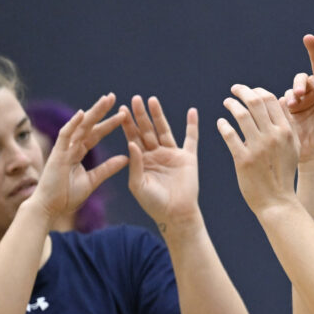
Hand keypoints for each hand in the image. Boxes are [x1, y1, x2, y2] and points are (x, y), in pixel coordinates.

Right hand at [31, 94, 128, 221]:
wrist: (50, 208)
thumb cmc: (67, 196)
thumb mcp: (92, 180)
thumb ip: (108, 168)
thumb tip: (126, 158)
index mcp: (78, 152)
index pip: (96, 134)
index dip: (109, 124)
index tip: (123, 114)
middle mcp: (71, 147)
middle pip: (88, 125)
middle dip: (101, 111)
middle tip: (113, 96)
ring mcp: (63, 149)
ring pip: (79, 126)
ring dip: (92, 112)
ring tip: (105, 100)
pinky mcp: (57, 154)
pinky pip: (65, 136)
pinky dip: (73, 124)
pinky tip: (82, 113)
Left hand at [121, 96, 199, 224]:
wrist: (175, 214)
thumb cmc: (153, 203)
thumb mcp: (138, 184)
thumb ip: (135, 164)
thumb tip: (131, 143)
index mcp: (141, 160)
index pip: (132, 137)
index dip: (127, 124)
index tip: (121, 110)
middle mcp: (155, 154)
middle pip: (147, 130)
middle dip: (141, 115)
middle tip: (135, 99)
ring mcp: (172, 154)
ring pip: (164, 130)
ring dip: (159, 115)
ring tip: (153, 100)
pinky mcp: (187, 157)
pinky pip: (191, 139)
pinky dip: (192, 126)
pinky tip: (192, 112)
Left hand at [218, 85, 298, 213]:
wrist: (277, 201)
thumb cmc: (283, 173)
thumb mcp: (293, 146)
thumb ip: (288, 122)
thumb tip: (280, 99)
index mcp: (285, 131)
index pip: (270, 99)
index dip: (257, 90)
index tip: (249, 91)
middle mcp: (273, 136)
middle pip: (255, 102)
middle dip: (243, 91)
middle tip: (234, 90)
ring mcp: (258, 148)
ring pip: (241, 116)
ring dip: (232, 105)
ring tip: (227, 103)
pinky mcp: (243, 160)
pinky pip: (230, 136)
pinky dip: (223, 126)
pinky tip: (220, 123)